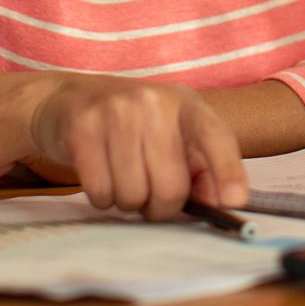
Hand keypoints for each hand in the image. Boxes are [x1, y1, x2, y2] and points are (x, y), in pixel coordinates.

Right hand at [26, 73, 248, 221]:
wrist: (69, 98)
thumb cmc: (132, 125)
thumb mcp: (172, 134)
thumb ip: (199, 168)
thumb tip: (217, 203)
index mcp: (186, 103)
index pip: (215, 136)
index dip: (228, 171)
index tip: (234, 202)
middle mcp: (154, 102)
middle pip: (170, 187)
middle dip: (160, 207)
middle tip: (149, 196)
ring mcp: (116, 112)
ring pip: (133, 196)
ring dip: (127, 203)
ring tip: (122, 179)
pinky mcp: (82, 128)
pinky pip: (100, 192)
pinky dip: (102, 198)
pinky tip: (101, 177)